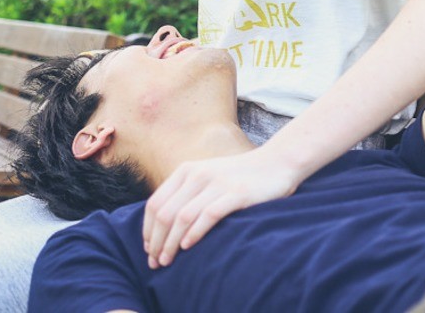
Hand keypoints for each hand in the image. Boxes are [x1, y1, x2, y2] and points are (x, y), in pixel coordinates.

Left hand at [142, 147, 299, 268]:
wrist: (277, 162)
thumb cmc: (240, 176)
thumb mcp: (208, 177)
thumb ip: (187, 193)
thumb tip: (163, 225)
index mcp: (186, 171)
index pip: (155, 204)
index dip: (147, 230)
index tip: (148, 249)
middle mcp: (198, 175)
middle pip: (164, 213)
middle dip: (156, 241)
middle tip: (155, 262)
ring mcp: (217, 183)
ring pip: (182, 217)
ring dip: (171, 243)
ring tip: (168, 260)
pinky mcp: (236, 193)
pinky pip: (208, 216)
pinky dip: (194, 233)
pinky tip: (189, 247)